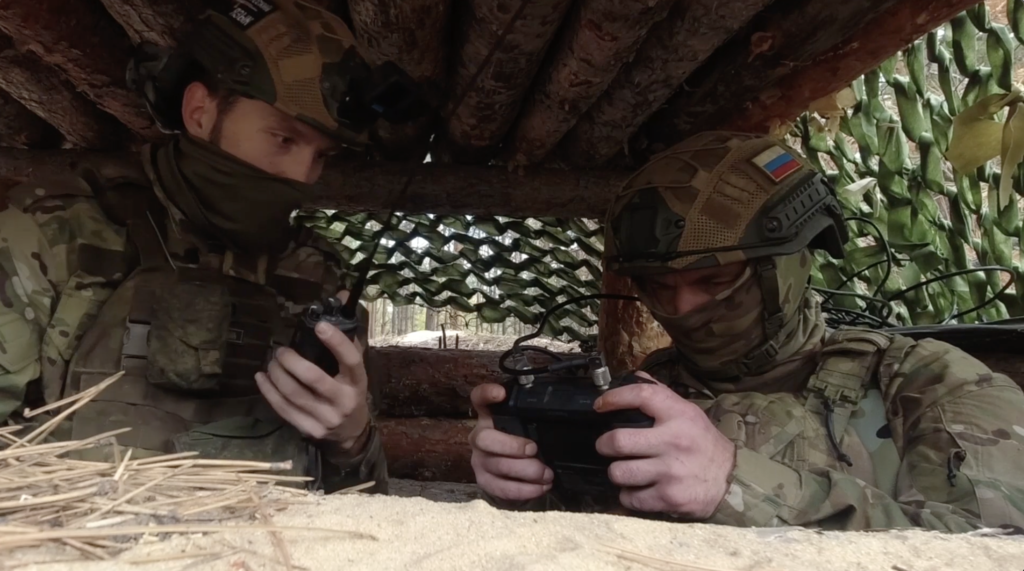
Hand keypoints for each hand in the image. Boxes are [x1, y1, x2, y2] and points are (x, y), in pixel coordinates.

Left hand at [256, 290, 369, 450]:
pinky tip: (262, 378)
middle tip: (280, 350)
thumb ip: (346, 336)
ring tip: (271, 362)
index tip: (319, 325)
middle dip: (291, 361)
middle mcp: (343, 401)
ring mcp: (325, 418)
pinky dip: (269, 392)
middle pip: (314, 378)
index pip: (351, 359)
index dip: (336, 342)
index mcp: (357, 382)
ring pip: (294, 394)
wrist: (351, 433)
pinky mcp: (309, 429)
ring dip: (277, 374)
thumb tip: (340, 296)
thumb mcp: (354, 369)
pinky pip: (283, 409)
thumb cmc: (350, 391)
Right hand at [468, 383, 553, 501]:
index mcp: (489, 416)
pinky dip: (523, 490)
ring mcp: (480, 460)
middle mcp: (480, 436)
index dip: (487, 394)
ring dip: (526, 471)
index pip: (479, 398)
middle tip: (534, 449)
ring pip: (497, 465)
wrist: (510, 472)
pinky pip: (501, 488)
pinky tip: (540, 488)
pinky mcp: (485, 481)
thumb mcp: (526, 426)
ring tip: (547, 474)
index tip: (501, 394)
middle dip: (512, 445)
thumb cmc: (523, 440)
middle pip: (484, 438)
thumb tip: (565, 417)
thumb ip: (534, 420)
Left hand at [595, 372, 735, 518]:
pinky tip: (638, 489)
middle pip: (618, 441)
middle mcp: (674, 441)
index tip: (600, 405)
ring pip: (619, 472)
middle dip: (604, 445)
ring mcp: (670, 472)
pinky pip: (630, 498)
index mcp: (679, 415)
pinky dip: (629, 495)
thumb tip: (634, 377)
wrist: (732, 480)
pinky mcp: (669, 497)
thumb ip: (660, 395)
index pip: (641, 395)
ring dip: (617, 472)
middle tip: (606, 446)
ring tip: (625, 470)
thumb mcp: (688, 413)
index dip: (614, 398)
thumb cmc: (702, 443)